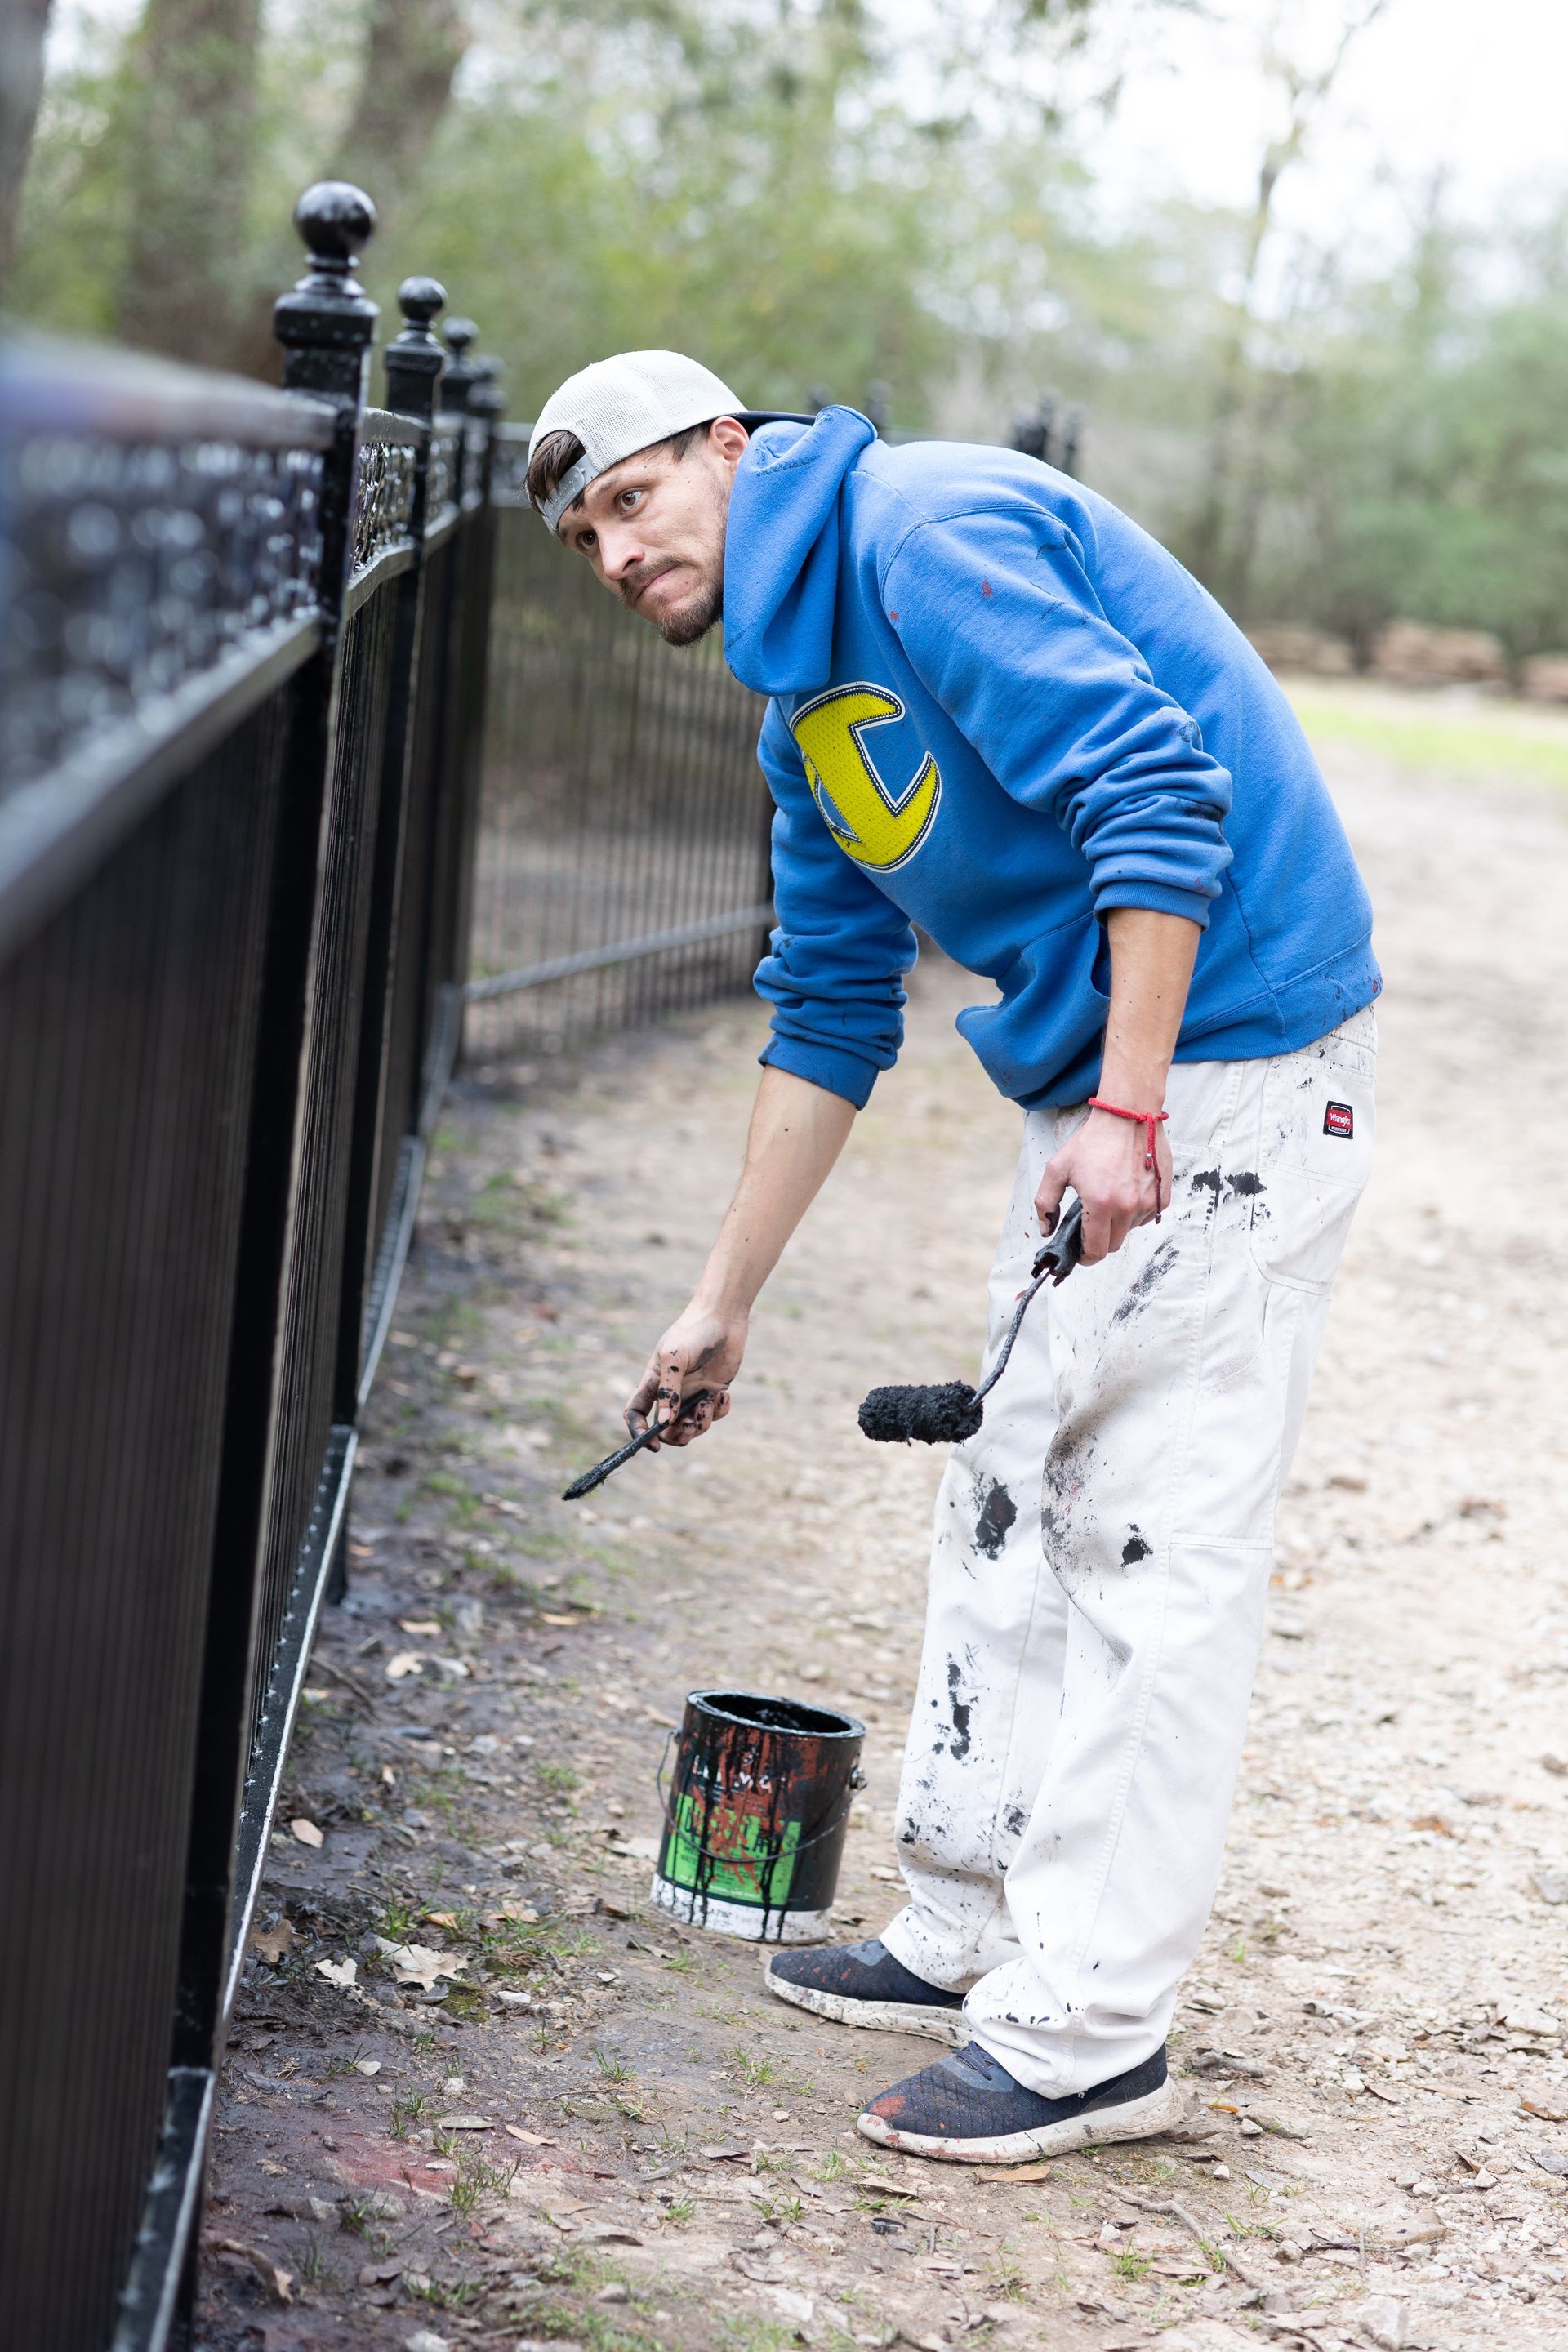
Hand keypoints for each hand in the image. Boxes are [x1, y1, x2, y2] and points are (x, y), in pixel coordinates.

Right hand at [625, 1301, 746, 1448]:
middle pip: (666, 1428)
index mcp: (653, 1381)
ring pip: (691, 1426)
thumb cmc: (692, 1332)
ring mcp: (693, 1393)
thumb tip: (664, 1422)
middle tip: (689, 1427)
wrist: (723, 1317)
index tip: (652, 1444)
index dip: (639, 1431)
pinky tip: (723, 1395)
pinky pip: (714, 1414)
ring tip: (707, 1404)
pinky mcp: (714, 1391)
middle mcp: (671, 1391)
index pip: (636, 1411)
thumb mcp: (674, 1359)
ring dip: (700, 1424)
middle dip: (676, 1435)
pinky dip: (719, 1411)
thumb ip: (668, 1391)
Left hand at [1035, 1105, 1171, 1265]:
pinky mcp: (1162, 1195)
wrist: (1128, 1116)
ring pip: (1130, 1231)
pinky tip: (1125, 1192)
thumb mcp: (1057, 1169)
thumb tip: (1046, 1228)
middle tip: (1090, 1225)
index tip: (1081, 1253)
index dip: (1086, 1257)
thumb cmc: (1093, 1140)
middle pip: (1114, 1245)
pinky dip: (1135, 1213)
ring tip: (1108, 1199)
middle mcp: (1128, 1207)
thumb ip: (1045, 1202)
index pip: (1096, 1250)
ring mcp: (1148, 1202)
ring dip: (1118, 1225)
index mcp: (1101, 1204)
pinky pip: (1147, 1216)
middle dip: (1100, 1241)